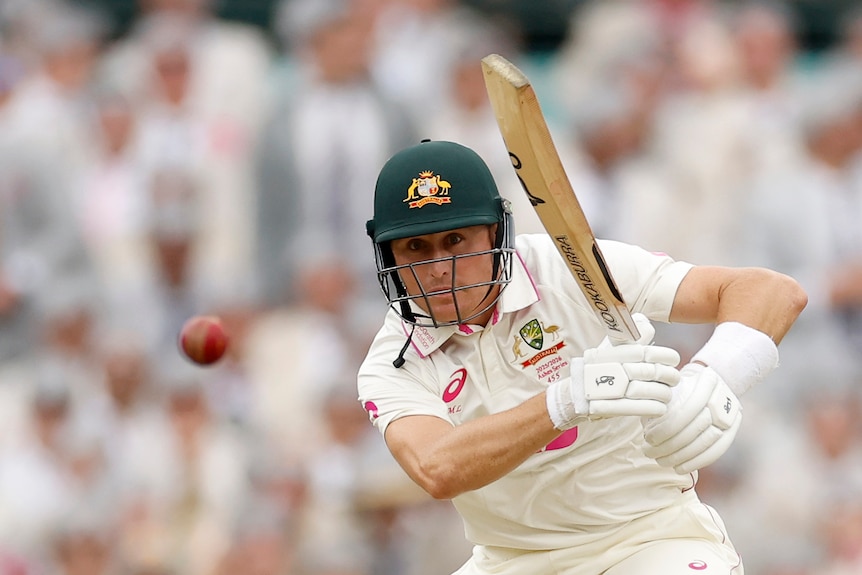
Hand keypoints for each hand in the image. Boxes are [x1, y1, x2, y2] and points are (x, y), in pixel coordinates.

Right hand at [546, 313, 680, 429]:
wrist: (577, 391)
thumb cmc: (597, 367)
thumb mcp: (611, 346)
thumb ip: (631, 336)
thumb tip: (646, 323)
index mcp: (620, 353)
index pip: (651, 353)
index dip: (667, 356)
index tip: (672, 359)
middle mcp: (621, 369)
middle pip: (658, 373)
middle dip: (670, 376)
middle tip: (672, 378)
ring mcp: (620, 390)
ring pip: (658, 392)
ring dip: (665, 393)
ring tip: (665, 393)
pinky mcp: (620, 408)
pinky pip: (650, 408)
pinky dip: (658, 407)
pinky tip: (660, 405)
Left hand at [643, 363, 741, 473]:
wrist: (707, 387)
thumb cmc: (679, 389)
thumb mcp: (668, 388)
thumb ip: (660, 403)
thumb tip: (647, 427)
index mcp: (707, 380)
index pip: (686, 410)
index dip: (665, 428)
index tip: (648, 438)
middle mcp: (723, 396)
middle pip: (696, 427)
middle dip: (670, 444)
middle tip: (649, 452)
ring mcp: (732, 414)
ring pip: (705, 441)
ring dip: (680, 456)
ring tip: (660, 461)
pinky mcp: (733, 431)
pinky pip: (716, 451)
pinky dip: (696, 462)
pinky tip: (679, 468)